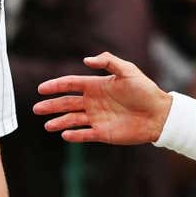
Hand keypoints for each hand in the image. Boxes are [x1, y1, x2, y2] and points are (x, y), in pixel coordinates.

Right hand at [33, 52, 172, 144]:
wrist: (159, 113)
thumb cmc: (145, 90)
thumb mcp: (128, 70)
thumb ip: (108, 62)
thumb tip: (86, 60)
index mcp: (96, 86)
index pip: (71, 85)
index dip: (56, 86)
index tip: (41, 88)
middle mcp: (93, 102)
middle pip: (67, 103)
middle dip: (51, 105)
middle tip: (36, 108)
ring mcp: (97, 118)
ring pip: (72, 120)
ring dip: (59, 122)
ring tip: (47, 125)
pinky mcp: (103, 133)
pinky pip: (84, 134)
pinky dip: (74, 135)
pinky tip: (64, 134)